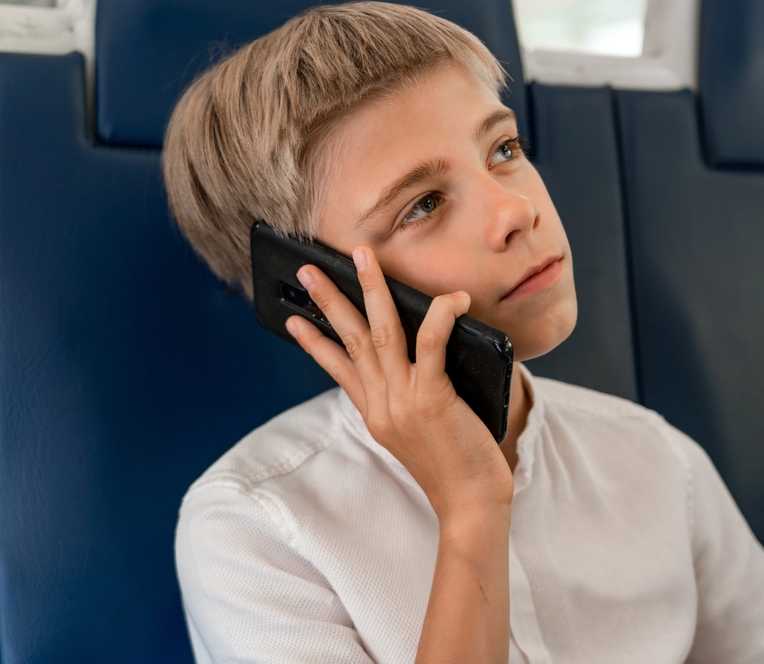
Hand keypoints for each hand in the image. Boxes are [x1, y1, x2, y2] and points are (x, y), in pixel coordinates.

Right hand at [286, 245, 513, 518]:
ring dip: (370, 290)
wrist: (471, 505)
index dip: (314, 341)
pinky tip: (450, 297)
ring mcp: (404, 401)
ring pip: (382, 333)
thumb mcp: (419, 431)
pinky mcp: (433, 399)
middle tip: (308, 269)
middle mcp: (382, 404)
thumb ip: (411, 395)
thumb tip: (423, 352)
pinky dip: (440, 316)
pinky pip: (432, 344)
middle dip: (328, 301)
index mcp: (375, 414)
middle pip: (349, 341)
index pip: (338, 368)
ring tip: (361, 258)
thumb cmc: (456, 467)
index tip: (292, 318)